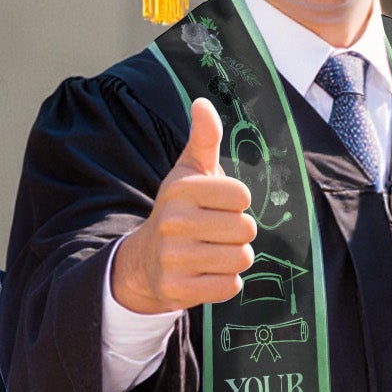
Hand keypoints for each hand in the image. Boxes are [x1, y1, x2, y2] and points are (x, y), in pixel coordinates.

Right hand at [109, 98, 257, 313]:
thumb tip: (203, 102)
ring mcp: (174, 258)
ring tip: (212, 251)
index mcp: (181, 189)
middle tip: (215, 232)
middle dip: (238, 232)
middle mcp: (174, 221)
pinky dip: (226, 282)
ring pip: (241, 258)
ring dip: (234, 258)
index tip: (216, 205)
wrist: (145, 260)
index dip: (236, 202)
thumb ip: (204, 138)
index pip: (242, 195)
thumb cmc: (179, 210)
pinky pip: (230, 286)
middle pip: (246, 229)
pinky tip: (206, 273)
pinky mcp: (178, 289)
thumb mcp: (189, 172)